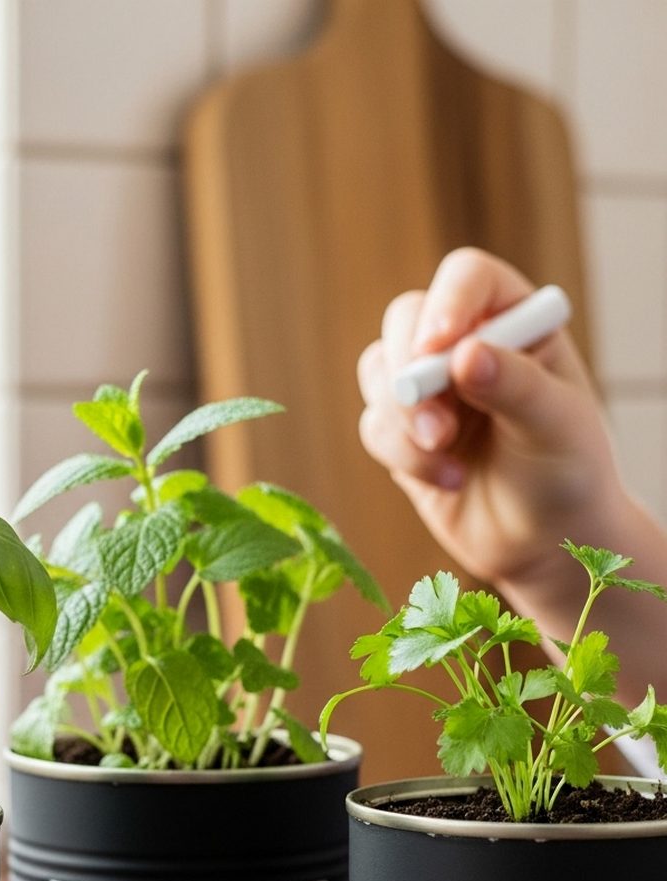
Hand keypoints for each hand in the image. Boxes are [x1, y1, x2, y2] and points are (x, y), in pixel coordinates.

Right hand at [357, 247, 625, 591]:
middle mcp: (464, 343)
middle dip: (410, 372)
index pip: (468, 278)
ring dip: (402, 418)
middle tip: (434, 424)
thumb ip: (515, 385)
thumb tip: (464, 354)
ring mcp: (428, 388)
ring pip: (379, 372)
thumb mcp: (556, 425)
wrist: (545, 541)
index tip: (439, 348)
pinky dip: (402, 455)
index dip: (447, 303)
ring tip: (445, 456)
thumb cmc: (567, 472)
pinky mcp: (402, 433)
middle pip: (405, 319)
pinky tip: (449, 480)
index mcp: (514, 320)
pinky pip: (374, 425)